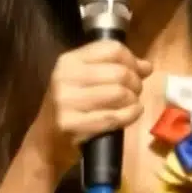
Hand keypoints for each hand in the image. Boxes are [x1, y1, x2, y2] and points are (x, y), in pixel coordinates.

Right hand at [25, 41, 151, 173]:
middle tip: (134, 93)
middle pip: (119, 72)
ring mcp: (67, 102)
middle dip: (136, 83)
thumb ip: (113, 69)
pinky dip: (130, 115)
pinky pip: (114, 117)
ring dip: (133, 101)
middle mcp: (65, 77)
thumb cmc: (69, 110)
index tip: (138, 72)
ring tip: (130, 105)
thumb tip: (147, 66)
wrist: (44, 144)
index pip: (112, 49)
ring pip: (119, 93)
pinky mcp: (73, 125)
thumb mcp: (84, 82)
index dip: (132, 60)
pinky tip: (130, 115)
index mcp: (68, 61)